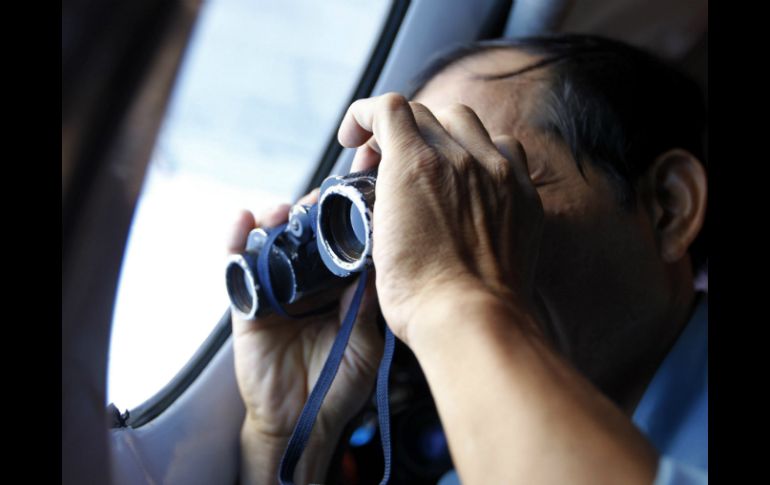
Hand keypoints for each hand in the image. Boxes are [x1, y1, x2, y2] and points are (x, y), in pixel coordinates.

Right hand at [228, 190, 382, 482]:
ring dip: (276, 219)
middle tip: (322, 195)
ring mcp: (275, 294)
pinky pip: (238, 270)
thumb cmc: (337, 388)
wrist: (302, 424)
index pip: (341, 244)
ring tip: (285, 210)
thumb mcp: (364, 346)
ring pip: (272, 244)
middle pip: (305, 235)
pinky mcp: (247, 307)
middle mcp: (307, 286)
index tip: (358, 189)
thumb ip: (364, 308)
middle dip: (312, 210)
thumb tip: (374, 263)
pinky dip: (237, 242)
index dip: (346, 216)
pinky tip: (243, 220)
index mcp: (338, 292)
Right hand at [338, 93, 543, 343]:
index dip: (363, 116)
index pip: (388, 108)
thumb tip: (383, 187)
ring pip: (466, 121)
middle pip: (424, 113)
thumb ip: (381, 195)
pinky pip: (505, 147)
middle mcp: (459, 159)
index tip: (354, 137)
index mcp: (416, 166)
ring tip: (429, 161)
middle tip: (383, 161)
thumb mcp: (376, 239)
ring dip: (439, 132)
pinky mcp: (523, 194)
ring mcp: (497, 173)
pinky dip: (482, 151)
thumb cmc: (418, 292)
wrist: (470, 320)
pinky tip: (472, 174)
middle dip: (395, 131)